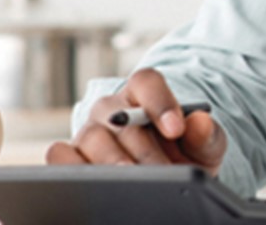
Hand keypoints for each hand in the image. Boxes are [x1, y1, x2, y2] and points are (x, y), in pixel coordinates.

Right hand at [46, 68, 225, 174]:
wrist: (167, 182)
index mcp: (144, 94)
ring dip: (114, 164)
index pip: (146, 82)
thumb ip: (206, 134)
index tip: (176, 129)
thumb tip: (201, 122)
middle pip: (120, 119)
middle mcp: (112, 109)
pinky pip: (59, 155)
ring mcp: (89, 131)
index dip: (160, 102)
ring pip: (91, 138)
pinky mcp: (69, 156)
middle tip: (161, 172)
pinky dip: (71, 168)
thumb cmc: (183, 156)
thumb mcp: (204, 147)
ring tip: (136, 183)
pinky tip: (95, 184)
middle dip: (145, 150)